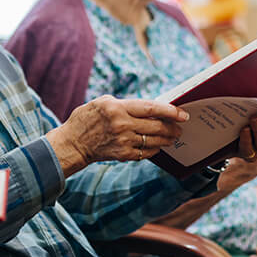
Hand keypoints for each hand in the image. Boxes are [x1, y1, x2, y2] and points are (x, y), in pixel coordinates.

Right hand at [48, 95, 188, 175]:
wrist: (73, 143)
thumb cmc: (87, 118)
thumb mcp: (103, 102)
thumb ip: (125, 104)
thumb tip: (149, 108)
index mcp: (117, 108)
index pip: (151, 108)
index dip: (170, 111)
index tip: (183, 114)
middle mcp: (122, 124)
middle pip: (157, 126)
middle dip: (173, 127)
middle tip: (180, 127)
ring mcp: (123, 141)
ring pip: (154, 141)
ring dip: (167, 139)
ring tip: (173, 136)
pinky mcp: (123, 154)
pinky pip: (146, 153)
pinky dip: (155, 149)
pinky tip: (158, 146)